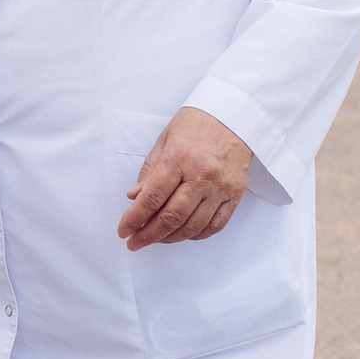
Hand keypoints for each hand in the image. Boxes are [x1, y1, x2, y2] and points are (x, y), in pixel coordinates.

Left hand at [116, 107, 252, 250]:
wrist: (235, 115)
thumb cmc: (196, 124)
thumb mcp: (165, 139)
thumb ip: (150, 170)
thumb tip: (134, 197)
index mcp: (179, 158)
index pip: (152, 197)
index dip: (134, 218)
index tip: (123, 230)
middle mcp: (201, 175)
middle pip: (171, 217)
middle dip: (149, 234)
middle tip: (135, 242)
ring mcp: (221, 187)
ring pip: (193, 225)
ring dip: (171, 238)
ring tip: (156, 239)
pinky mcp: (235, 194)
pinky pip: (216, 224)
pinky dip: (198, 235)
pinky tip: (183, 234)